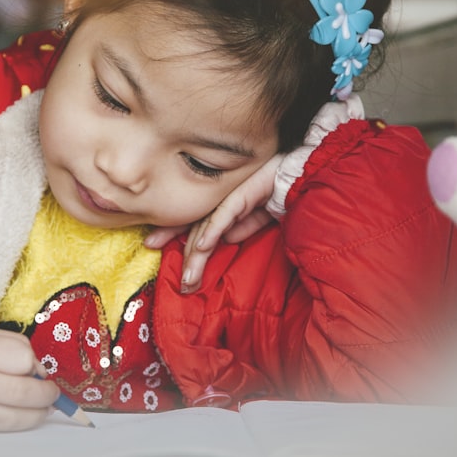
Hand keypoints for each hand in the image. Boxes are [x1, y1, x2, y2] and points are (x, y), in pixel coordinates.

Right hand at [0, 324, 60, 432]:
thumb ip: (4, 345)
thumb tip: (38, 369)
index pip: (19, 359)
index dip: (33, 362)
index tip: (34, 364)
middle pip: (20, 393)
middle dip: (45, 394)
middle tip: (52, 392)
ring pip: (10, 419)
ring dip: (34, 415)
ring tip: (43, 407)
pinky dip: (11, 424)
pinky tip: (19, 416)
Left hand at [144, 153, 285, 293]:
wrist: (299, 172)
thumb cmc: (279, 189)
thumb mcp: (260, 215)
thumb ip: (244, 226)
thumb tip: (227, 240)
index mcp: (222, 204)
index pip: (194, 223)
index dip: (174, 236)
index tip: (157, 250)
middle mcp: (220, 200)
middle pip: (196, 229)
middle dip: (187, 258)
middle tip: (181, 284)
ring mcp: (230, 196)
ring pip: (207, 228)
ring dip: (197, 255)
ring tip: (190, 277)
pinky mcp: (244, 193)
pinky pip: (225, 215)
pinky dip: (214, 231)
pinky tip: (203, 246)